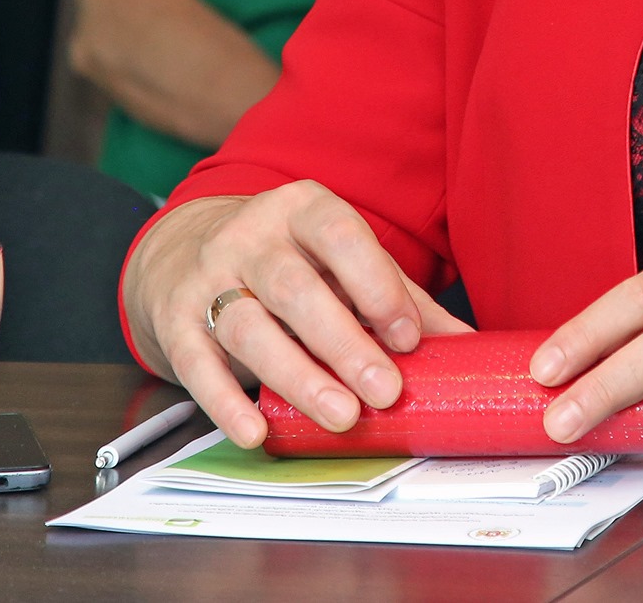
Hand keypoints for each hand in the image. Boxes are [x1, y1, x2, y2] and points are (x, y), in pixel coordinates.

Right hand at [121, 183, 469, 445]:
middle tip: (385, 391)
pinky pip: (196, 363)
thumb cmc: (286, 259)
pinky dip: (224, 402)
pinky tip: (256, 432)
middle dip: (343, 342)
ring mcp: (207, 277)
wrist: (184, 247)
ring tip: (340, 416)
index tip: (409, 337)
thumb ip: (398, 297)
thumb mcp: (338, 261)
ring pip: (247, 326)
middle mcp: (251, 236)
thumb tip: (467, 345)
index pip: (340, 235)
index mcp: (302, 210)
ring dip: (296, 376)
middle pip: (295, 288)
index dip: (376, 283)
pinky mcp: (175, 321)